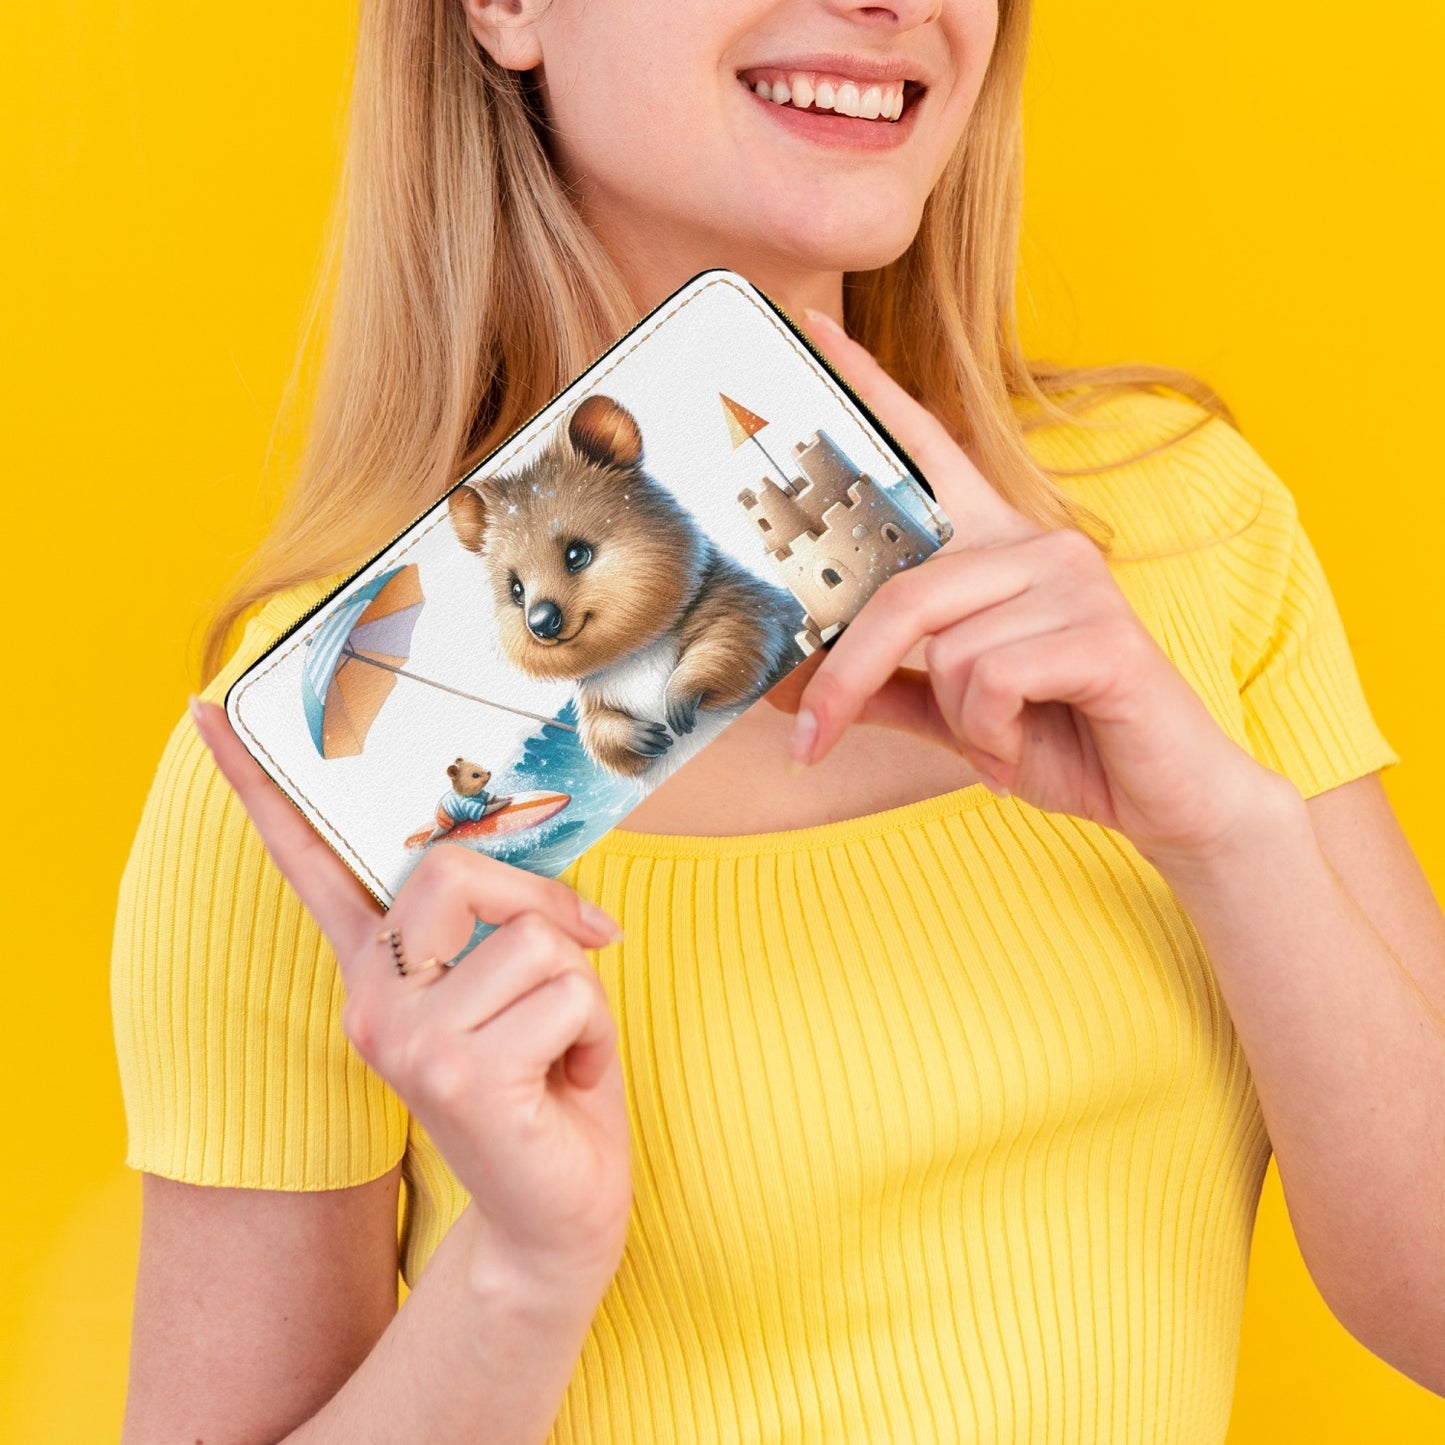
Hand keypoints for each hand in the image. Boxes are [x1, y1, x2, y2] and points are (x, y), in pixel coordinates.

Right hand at [188, 697, 631, 1288]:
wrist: (556, 1213)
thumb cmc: (549, 1085)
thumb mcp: (527, 986)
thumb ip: (511, 925)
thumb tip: (564, 901)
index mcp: (381, 967)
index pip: (312, 863)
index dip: (261, 786)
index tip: (209, 711)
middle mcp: (372, 997)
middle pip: (458, 868)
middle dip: (545, 906)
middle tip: (581, 955)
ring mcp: (403, 1038)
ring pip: (533, 936)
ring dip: (580, 991)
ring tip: (557, 1050)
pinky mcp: (454, 1075)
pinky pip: (567, 991)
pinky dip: (595, 1035)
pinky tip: (562, 1084)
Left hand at [771, 309, 1282, 865]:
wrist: (1164, 795)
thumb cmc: (1060, 737)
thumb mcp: (954, 710)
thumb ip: (884, 686)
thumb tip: (786, 681)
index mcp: (999, 549)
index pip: (928, 453)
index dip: (870, 393)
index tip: (815, 330)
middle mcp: (1037, 544)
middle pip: (903, 589)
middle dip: (846, 676)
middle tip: (812, 737)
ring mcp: (1073, 580)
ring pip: (947, 646)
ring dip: (959, 719)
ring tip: (1000, 738)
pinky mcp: (1102, 631)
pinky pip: (991, 677)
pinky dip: (991, 733)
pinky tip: (1023, 746)